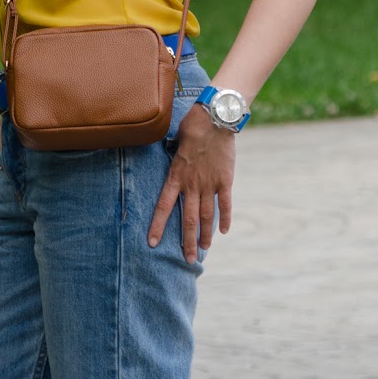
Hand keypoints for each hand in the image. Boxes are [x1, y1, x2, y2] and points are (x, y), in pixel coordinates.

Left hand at [148, 103, 234, 263]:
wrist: (214, 119)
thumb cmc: (192, 126)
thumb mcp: (174, 142)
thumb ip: (172, 157)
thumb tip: (168, 157)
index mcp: (176, 177)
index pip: (163, 207)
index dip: (157, 226)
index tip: (152, 243)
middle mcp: (191, 185)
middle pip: (188, 219)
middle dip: (187, 242)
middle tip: (188, 259)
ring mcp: (209, 184)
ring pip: (206, 216)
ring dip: (205, 235)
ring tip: (204, 250)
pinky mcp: (225, 180)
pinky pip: (225, 203)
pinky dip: (225, 218)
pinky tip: (223, 231)